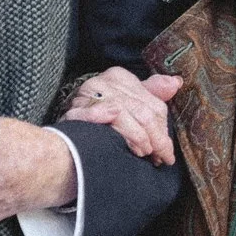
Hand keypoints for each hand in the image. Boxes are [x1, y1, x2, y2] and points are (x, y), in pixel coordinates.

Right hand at [57, 67, 183, 164]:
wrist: (60, 151)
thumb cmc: (97, 131)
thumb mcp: (128, 109)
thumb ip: (151, 95)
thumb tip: (175, 83)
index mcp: (118, 77)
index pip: (152, 102)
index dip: (163, 128)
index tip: (167, 150)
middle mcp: (102, 81)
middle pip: (143, 110)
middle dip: (157, 137)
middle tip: (162, 157)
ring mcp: (88, 94)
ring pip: (128, 113)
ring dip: (140, 138)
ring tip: (145, 155)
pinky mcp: (76, 111)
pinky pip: (107, 115)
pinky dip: (123, 132)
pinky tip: (129, 148)